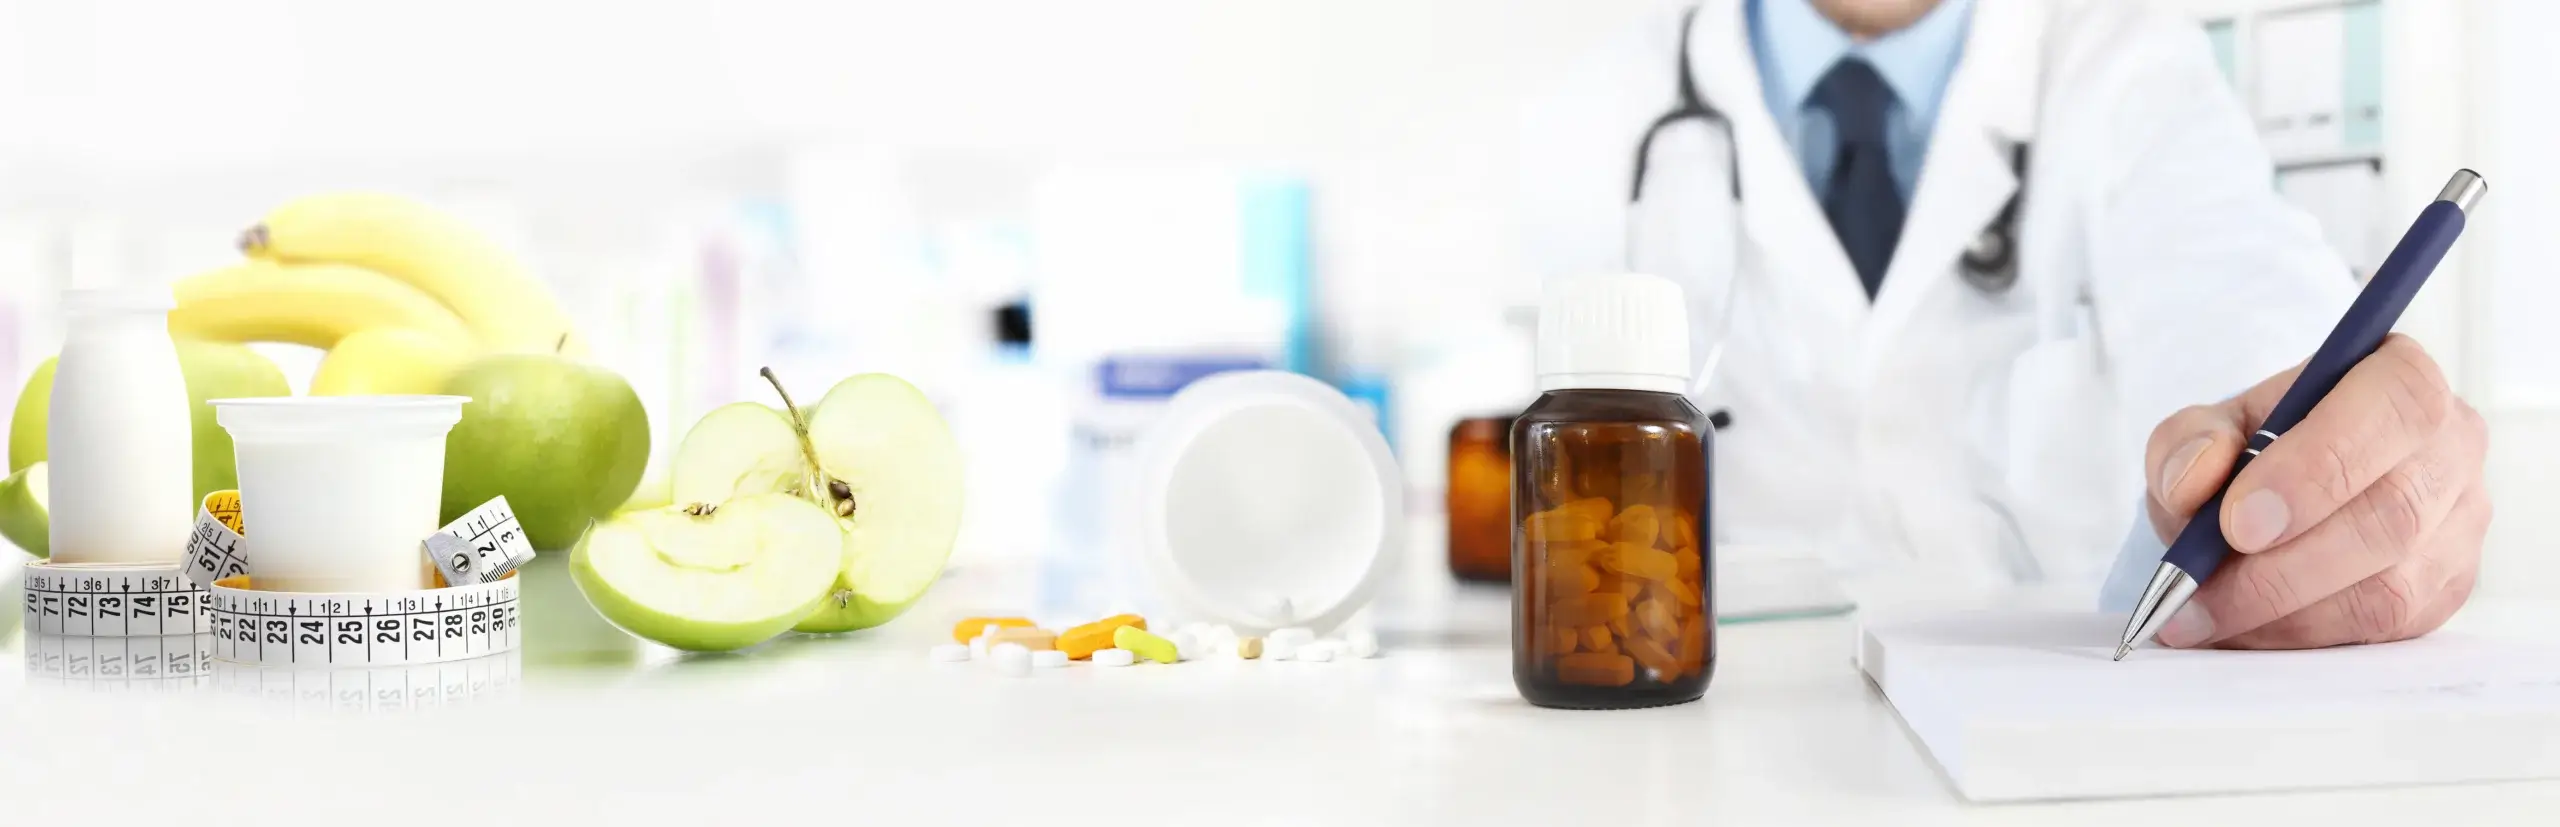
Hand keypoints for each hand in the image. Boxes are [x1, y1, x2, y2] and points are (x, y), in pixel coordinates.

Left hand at [2143, 334, 2489, 648]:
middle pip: (2393, 513)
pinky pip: (2387, 628)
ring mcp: (2461, 522)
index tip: (2237, 522)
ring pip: (2392, 585)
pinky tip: (2246, 628)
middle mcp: (2451, 446)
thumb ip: (2188, 442)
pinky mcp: (2449, 586)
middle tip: (2201, 586)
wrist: (2278, 494)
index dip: (2318, 469)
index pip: (2393, 409)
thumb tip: (2193, 479)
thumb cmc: (2252, 450)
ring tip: (2204, 614)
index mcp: (2401, 378)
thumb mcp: (2207, 428)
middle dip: (2285, 565)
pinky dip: (2304, 635)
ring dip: (2284, 612)